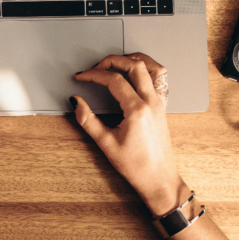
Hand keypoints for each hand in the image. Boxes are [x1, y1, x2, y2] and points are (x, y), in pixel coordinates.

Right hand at [72, 53, 184, 215]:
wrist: (159, 179)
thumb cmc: (137, 166)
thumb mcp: (106, 144)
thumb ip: (88, 120)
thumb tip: (76, 102)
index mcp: (137, 110)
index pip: (113, 80)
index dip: (93, 75)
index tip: (81, 77)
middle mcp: (151, 102)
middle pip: (133, 65)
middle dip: (112, 60)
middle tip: (96, 67)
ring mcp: (159, 103)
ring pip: (150, 66)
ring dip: (131, 60)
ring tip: (114, 64)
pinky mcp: (162, 106)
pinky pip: (159, 78)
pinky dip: (146, 68)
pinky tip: (134, 72)